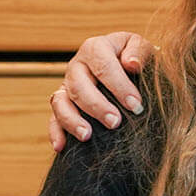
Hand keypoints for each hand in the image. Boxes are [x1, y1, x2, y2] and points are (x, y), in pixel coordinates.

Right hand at [47, 31, 153, 149]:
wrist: (127, 66)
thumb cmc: (136, 58)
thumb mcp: (142, 48)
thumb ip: (139, 52)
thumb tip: (131, 64)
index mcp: (96, 48)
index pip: (103, 65)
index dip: (119, 86)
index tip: (136, 105)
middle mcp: (77, 65)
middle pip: (79, 85)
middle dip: (96, 106)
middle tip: (115, 122)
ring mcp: (67, 85)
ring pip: (60, 101)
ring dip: (72, 120)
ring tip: (87, 136)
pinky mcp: (63, 103)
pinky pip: (53, 117)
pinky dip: (55, 132)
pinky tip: (61, 147)